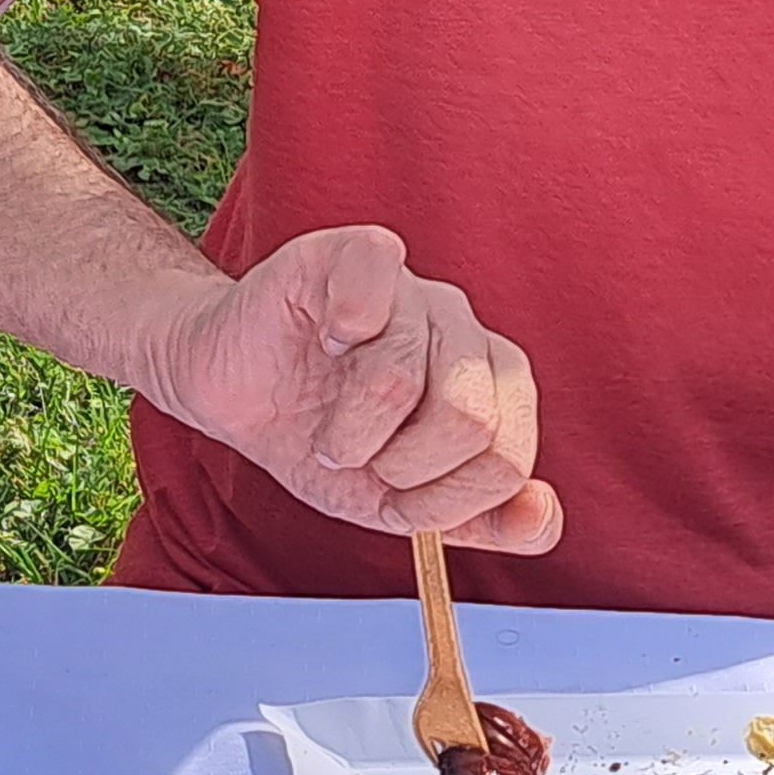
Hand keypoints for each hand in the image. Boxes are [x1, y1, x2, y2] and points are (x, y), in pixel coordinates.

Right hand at [147, 225, 557, 554]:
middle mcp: (463, 330)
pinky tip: (324, 342)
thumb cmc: (315, 435)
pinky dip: (339, 335)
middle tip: (356, 460)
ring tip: (325, 425)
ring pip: (405, 374)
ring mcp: (413, 289)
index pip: (508, 460)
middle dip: (399, 468)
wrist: (232, 390)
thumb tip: (541, 516)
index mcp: (491, 386)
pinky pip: (371, 290)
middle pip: (469, 420)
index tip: (394, 502)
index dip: (442, 502)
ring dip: (348, 430)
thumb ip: (480, 521)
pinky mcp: (354, 253)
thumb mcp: (398, 503)